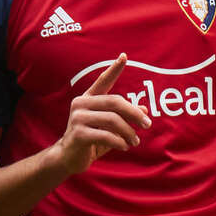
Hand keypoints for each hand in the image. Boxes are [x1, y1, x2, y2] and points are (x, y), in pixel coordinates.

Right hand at [55, 54, 150, 174]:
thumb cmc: (91, 140)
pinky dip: (120, 142)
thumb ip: (124, 117)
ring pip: (113, 120)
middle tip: (147, 124)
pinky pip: (106, 135)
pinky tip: (124, 147)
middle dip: (134, 113)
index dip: (114, 69)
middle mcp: (81, 104)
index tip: (124, 56)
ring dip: (129, 132)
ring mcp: (78, 118)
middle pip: (115, 102)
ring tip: (135, 141)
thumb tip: (144, 109)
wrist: (68, 159)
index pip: (103, 80)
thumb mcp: (110, 128)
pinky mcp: (78, 134)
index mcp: (88, 99)